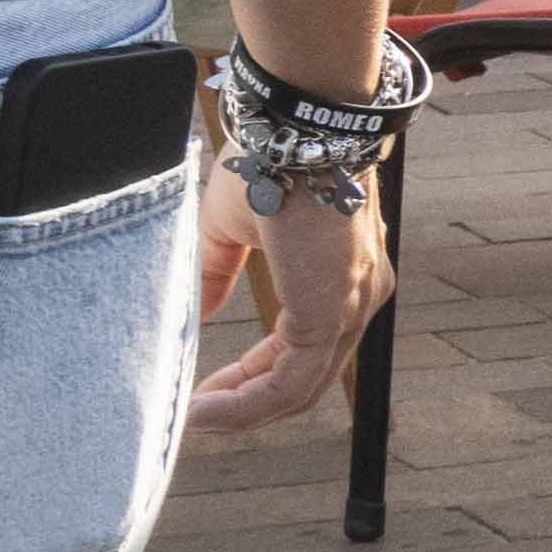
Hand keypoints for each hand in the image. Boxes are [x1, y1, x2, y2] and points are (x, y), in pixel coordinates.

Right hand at [182, 165, 383, 429]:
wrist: (296, 131)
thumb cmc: (270, 162)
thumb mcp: (234, 227)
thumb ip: (218, 272)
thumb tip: (197, 312)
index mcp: (342, 280)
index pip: (302, 349)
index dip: (254, 377)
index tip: (209, 393)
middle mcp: (356, 300)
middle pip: (305, 379)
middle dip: (247, 404)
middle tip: (197, 416)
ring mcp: (349, 308)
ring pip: (299, 389)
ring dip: (243, 413)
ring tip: (194, 420)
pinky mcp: (328, 312)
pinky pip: (289, 381)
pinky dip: (246, 403)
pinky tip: (206, 409)